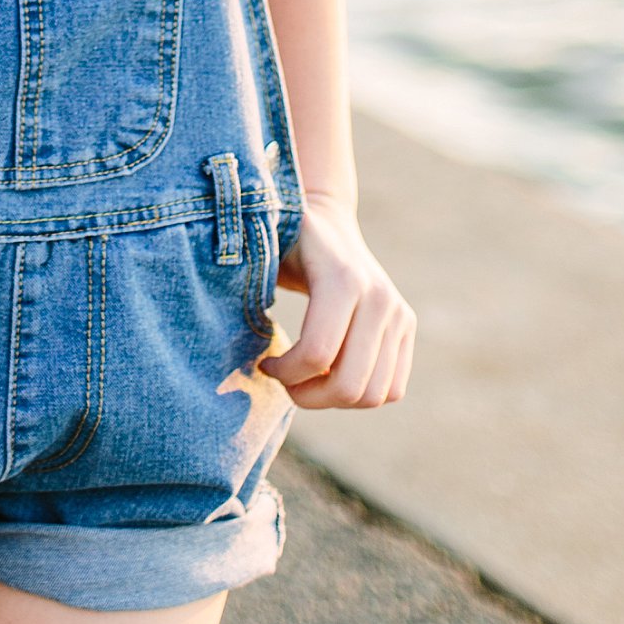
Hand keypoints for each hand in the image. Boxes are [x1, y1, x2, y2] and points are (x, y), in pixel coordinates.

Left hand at [259, 197, 414, 408]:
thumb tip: (218, 297)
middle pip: (350, 385)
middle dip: (309, 395)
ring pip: (374, 395)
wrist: (327, 225)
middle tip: (284, 379)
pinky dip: (358, 395)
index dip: (284, 373)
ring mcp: (398, 312)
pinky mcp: (405, 327)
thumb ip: (240, 271)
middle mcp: (380, 297)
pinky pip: (391, 390)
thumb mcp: (260, 251)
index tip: (264, 362)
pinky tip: (330, 373)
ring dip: (333, 399)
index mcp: (343, 278)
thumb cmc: (281, 244)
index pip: (318, 355)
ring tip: (306, 378)